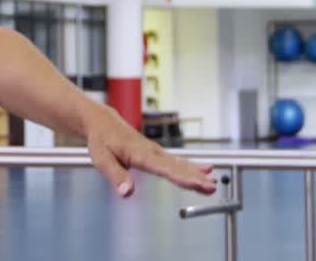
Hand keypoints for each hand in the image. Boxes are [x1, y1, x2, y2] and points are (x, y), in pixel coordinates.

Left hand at [84, 107, 215, 196]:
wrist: (103, 122)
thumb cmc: (101, 140)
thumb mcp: (102, 159)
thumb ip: (115, 175)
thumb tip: (127, 193)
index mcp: (140, 154)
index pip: (164, 168)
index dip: (182, 177)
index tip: (197, 183)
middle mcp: (152, 152)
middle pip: (177, 166)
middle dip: (196, 177)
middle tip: (213, 187)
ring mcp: (156, 152)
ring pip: (180, 163)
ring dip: (198, 173)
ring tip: (214, 182)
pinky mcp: (156, 153)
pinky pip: (177, 161)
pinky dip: (192, 166)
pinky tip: (205, 169)